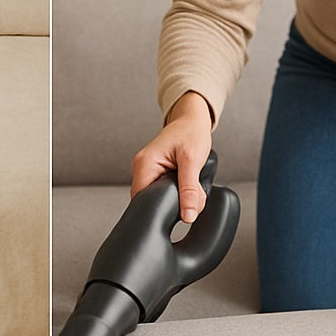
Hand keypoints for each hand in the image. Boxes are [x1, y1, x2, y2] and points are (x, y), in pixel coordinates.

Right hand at [130, 91, 213, 223]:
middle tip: (191, 197)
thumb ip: (190, 190)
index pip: (143, 199)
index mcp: (144, 164)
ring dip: (177, 198)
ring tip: (191, 186)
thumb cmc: (190, 133)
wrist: (192, 121)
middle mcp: (142, 168)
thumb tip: (188, 214)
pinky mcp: (157, 173)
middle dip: (173, 204)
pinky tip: (186, 184)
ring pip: (159, 197)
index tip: (179, 210)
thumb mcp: (192, 161)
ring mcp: (148, 170)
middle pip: (151, 201)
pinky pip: (164, 191)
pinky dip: (178, 192)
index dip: (160, 209)